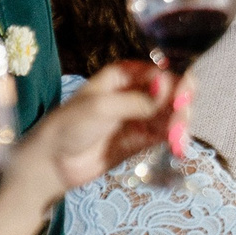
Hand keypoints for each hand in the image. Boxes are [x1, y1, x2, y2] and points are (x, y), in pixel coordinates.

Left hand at [28, 61, 173, 190]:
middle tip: (179, 123)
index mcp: (124, 75)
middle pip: (172, 92)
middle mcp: (136, 92)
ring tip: (176, 141)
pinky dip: (175, 139)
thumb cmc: (70, 125)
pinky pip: (166, 134)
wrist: (54, 162)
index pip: (160, 72)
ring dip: (181, 125)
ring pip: (173, 114)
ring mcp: (140, 117)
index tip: (180, 99)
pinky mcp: (142, 139)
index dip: (175, 83)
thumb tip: (169, 88)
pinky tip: (177, 147)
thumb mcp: (102, 107)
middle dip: (181, 105)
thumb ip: (138, 100)